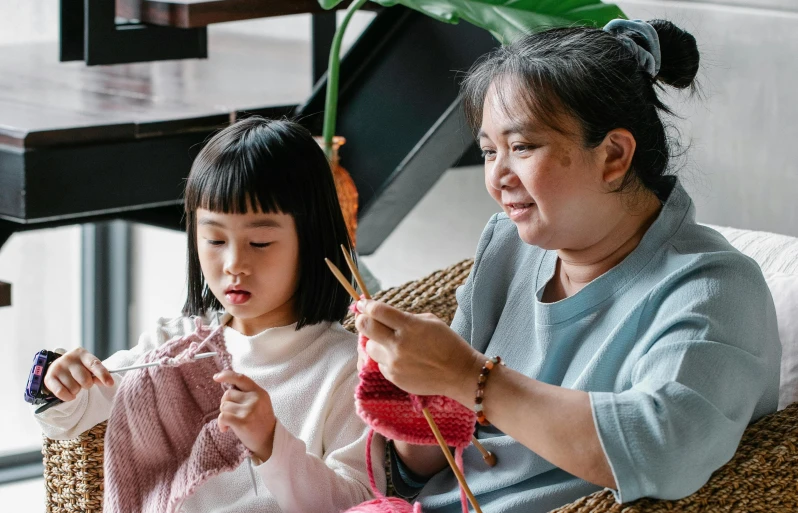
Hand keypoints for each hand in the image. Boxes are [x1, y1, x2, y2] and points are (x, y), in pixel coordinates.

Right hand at [44, 348, 113, 401]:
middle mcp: (69, 358)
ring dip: (77, 390)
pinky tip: (69, 394)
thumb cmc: (78, 368)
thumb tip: (107, 382)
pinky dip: (68, 397)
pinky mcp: (49, 377)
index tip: (110, 384)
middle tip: (83, 382)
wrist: (57, 367)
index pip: (94, 364)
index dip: (103, 375)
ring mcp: (58, 367)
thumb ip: (98, 374)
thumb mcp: (89, 367)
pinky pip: (62, 393)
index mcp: (82, 353)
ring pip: (74, 388)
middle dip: (87, 384)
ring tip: (74, 384)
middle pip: (85, 379)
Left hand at [213, 370, 276, 461]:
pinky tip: (226, 429)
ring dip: (224, 415)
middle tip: (233, 414)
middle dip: (226, 404)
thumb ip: (247, 393)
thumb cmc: (261, 421)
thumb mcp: (260, 402)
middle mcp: (255, 399)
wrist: (269, 441)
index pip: (241, 378)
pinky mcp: (242, 422)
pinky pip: (223, 416)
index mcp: (259, 392)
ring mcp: (249, 410)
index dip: (227, 375)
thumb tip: (227, 385)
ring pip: (224, 406)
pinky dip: (221, 423)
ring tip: (233, 422)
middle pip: (228, 394)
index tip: (216, 377)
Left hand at [354, 299, 482, 401]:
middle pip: (365, 327)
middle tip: (364, 318)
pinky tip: (400, 358)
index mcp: (409, 326)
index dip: (366, 305)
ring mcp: (394, 363)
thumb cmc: (447, 343)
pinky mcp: (394, 378)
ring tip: (388, 342)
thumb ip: (405, 318)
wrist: (459, 373)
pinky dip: (385, 358)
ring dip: (375, 341)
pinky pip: (380, 363)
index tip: (363, 304)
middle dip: (362, 320)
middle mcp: (398, 345)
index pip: (378, 311)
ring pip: (370, 347)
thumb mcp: (430, 321)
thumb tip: (384, 316)